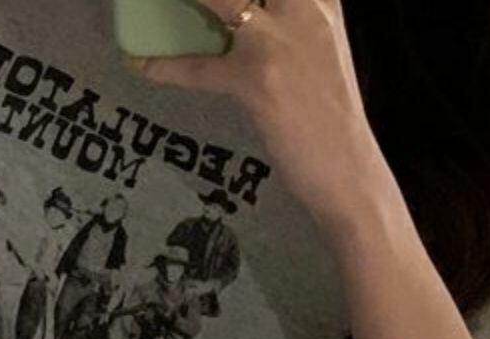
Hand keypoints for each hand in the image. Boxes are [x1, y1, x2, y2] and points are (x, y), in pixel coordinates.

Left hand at [127, 0, 385, 231]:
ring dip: (182, 0)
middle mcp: (306, 9)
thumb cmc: (329, 112)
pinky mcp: (258, 81)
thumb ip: (291, 18)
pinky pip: (199, 67)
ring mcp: (281, 43)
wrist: (350, 170)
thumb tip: (238, 14)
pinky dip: (164, 65)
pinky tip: (139, 63)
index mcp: (322, 0)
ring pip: (219, 0)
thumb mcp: (320, 47)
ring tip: (144, 2)